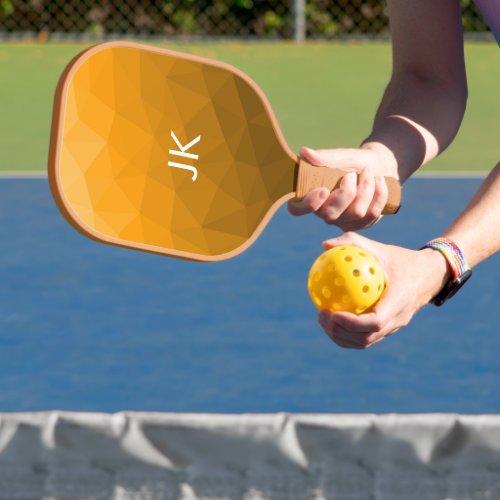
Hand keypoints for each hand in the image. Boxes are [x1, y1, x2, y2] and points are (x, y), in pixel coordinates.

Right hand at [288, 145, 397, 230]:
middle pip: (330, 215)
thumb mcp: (340, 157)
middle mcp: (324, 213)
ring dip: (366, 188)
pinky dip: (379, 193)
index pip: (297, 209)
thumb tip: (304, 152)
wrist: (379, 166)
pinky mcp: (361, 224)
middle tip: (352, 174)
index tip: (323, 190)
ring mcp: (343, 221)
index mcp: (311, 196)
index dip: (308, 204)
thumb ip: (323, 157)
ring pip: (355, 213)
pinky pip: (372, 214)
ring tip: (368, 172)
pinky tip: (379, 181)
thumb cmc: (353, 161)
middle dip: (347, 192)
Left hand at [316, 232, 449, 348]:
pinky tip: (331, 318)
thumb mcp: (380, 248)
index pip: (375, 322)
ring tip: (322, 319)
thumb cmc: (401, 259)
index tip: (332, 313)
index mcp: (399, 301)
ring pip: (365, 342)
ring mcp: (394, 327)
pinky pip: (366, 337)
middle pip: (366, 338)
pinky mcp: (389, 329)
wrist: (429, 275)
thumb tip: (324, 245)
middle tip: (321, 315)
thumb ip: (353, 243)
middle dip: (340, 332)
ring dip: (341, 336)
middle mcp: (398, 319)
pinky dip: (347, 333)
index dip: (352, 323)